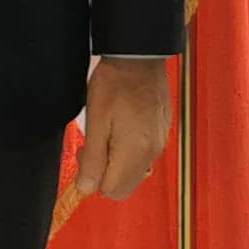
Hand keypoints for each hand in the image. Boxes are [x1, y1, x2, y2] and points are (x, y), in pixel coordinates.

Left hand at [70, 57, 172, 201]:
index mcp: (134, 153)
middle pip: (126, 186)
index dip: (93, 178)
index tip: (86, 153)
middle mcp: (152, 152)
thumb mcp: (95, 121)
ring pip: (136, 172)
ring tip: (108, 133)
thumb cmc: (115, 84)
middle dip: (106, 175)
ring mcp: (160, 142)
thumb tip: (86, 189)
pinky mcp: (162, 132)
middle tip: (95, 145)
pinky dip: (131, 151)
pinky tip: (122, 126)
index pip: (112, 191)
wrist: (140, 57)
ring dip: (118, 163)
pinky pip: (145, 155)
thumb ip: (92, 160)